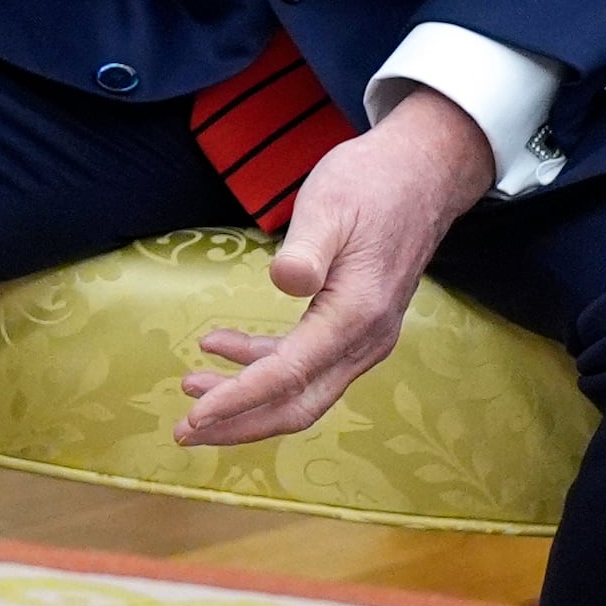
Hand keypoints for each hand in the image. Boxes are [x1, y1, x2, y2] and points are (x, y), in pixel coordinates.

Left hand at [173, 87, 494, 447]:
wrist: (423, 174)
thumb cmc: (372, 184)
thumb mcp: (330, 205)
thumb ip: (307, 249)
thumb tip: (286, 282)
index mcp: (356, 316)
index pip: (289, 375)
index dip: (239, 400)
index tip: (194, 418)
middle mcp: (365, 341)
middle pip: (297, 405)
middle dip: (239, 422)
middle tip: (182, 431)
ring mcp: (363, 339)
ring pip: (301, 390)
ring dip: (245, 396)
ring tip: (189, 386)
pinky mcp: (354, 328)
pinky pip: (305, 364)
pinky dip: (262, 363)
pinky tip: (221, 346)